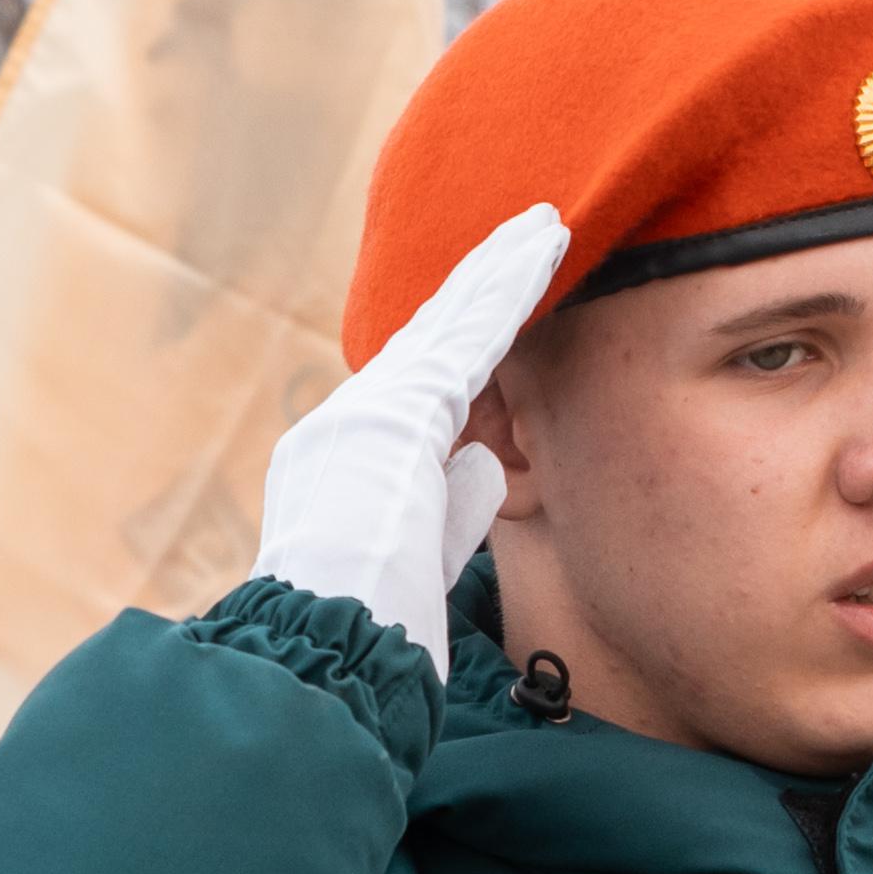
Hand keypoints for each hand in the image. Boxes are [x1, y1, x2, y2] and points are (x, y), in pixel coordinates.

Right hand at [252, 204, 564, 633]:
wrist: (326, 645)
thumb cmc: (370, 629)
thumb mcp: (420, 560)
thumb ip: (452, 508)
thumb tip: (486, 456)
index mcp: (344, 464)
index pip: (416, 389)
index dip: (458, 340)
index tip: (493, 306)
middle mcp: (348, 423)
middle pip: (429, 339)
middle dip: (479, 288)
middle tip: (524, 237)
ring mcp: (371, 410)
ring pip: (450, 324)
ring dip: (501, 273)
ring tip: (546, 227)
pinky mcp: (405, 408)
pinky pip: (470, 335)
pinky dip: (508, 290)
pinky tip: (543, 252)